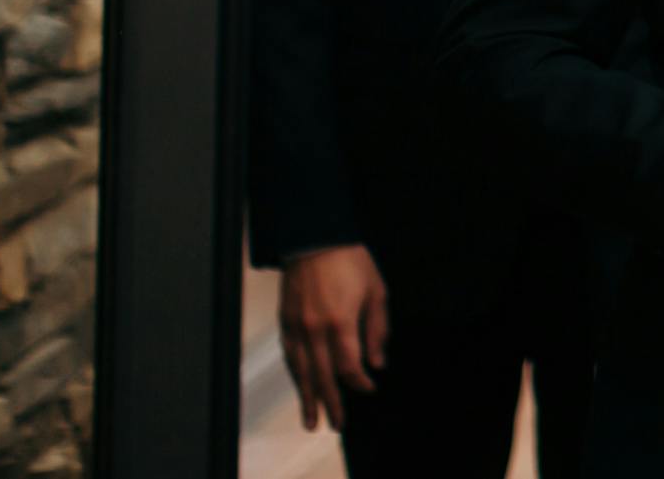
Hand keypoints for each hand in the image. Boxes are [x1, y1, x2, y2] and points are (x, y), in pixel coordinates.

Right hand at [278, 244, 387, 430]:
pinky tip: (301, 386)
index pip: (348, 365)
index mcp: (341, 321)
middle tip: (337, 425)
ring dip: (308, 397)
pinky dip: (296, 375)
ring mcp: (296, 326)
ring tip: (312, 420)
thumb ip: (378, 330)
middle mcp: (315, 329)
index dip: (358, 382)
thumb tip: (377, 362)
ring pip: (302, 371)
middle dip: (331, 403)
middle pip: (322, 375)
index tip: (368, 389)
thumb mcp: (377, 292)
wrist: (315, 239)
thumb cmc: (351, 263)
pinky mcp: (285, 322)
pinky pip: (290, 356)